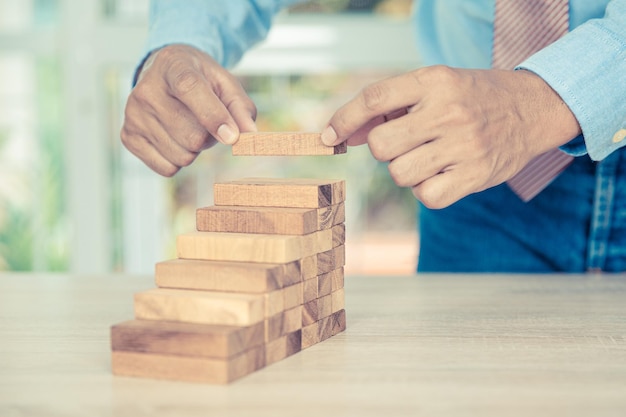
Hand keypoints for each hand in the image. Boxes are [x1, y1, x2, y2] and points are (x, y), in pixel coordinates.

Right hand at [120, 44, 256, 175]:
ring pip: (181, 156)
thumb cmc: (201, 80)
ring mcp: (133, 114)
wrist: (163, 73)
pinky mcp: (128, 136)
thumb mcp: (225, 83)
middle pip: (192, 136)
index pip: (191, 90)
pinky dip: (178, 160)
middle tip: (206, 122)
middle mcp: (147, 90)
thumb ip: (241, 108)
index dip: (214, 116)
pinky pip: (166, 168)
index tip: (232, 138)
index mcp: (174, 66)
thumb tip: (249, 135)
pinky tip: (174, 138)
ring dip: (194, 149)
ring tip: (188, 126)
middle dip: (209, 137)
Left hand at [321, 66, 580, 207]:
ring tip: (429, 157)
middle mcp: (448, 111)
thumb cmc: (469, 99)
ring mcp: (463, 145)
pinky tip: (442, 174)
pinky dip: (426, 190)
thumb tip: (343, 135)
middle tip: (406, 143)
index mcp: (433, 81)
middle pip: (381, 144)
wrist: (530, 109)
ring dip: (405, 170)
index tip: (327, 136)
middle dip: (384, 148)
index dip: (344, 119)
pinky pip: (426, 196)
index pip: (375, 99)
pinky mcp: (475, 175)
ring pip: (400, 173)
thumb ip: (388, 108)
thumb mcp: (433, 88)